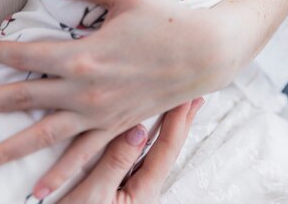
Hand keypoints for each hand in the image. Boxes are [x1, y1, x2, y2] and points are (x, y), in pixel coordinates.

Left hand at [0, 0, 228, 169]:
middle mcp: (86, 89)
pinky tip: (38, 191)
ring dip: (10, 149)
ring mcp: (100, 114)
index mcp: (84, 54)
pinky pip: (82, 155)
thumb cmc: (164, 17)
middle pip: (26, 99)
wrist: (204, 52)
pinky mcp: (116, 127)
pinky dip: (59, 174)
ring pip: (45, 136)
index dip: (0, 53)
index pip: (29, 55)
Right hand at [52, 100, 203, 203]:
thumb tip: (138, 128)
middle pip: (167, 150)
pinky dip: (148, 140)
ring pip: (154, 153)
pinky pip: (138, 159)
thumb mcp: (93, 196)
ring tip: (178, 110)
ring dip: (167, 129)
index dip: (179, 120)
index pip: (167, 148)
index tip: (188, 95)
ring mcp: (131, 192)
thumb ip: (116, 163)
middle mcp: (143, 192)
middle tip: (194, 97)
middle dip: (181, 123)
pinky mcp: (118, 192)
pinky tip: (148, 133)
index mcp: (143, 192)